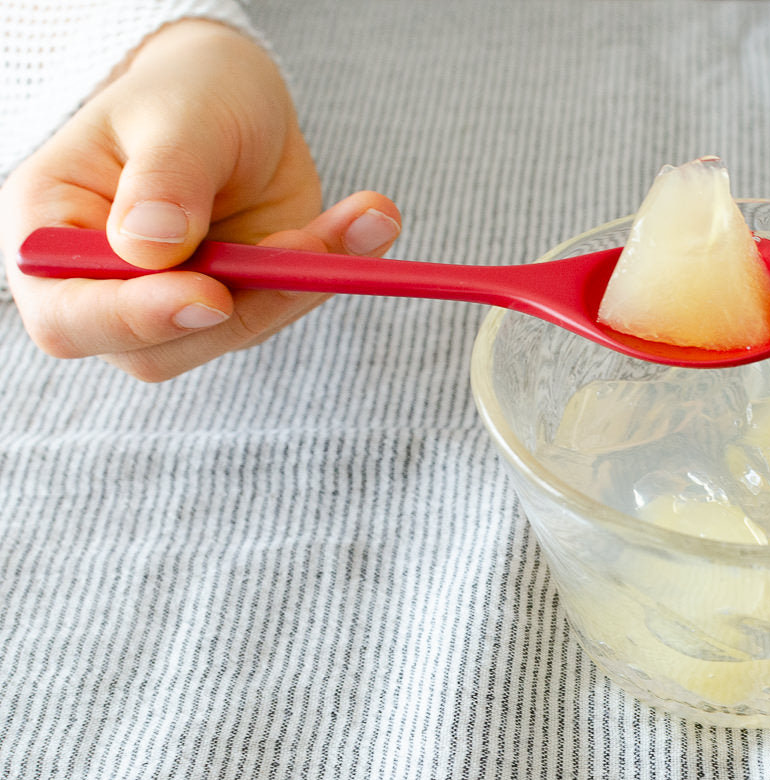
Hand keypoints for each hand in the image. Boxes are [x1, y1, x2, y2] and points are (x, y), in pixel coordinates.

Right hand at [0, 19, 401, 380]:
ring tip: (365, 215)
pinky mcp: (240, 303)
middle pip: (155, 348)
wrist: (234, 97)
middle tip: (310, 249)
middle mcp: (105, 287)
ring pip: (234, 332)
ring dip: (301, 282)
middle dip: (243, 303)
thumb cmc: (185, 94)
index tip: (209, 294)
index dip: (135, 317)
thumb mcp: (175, 117)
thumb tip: (149, 250)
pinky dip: (330, 271)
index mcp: (51, 234)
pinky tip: (371, 225)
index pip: (68, 313)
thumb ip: (163, 181)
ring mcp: (175, 303)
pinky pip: (284, 305)